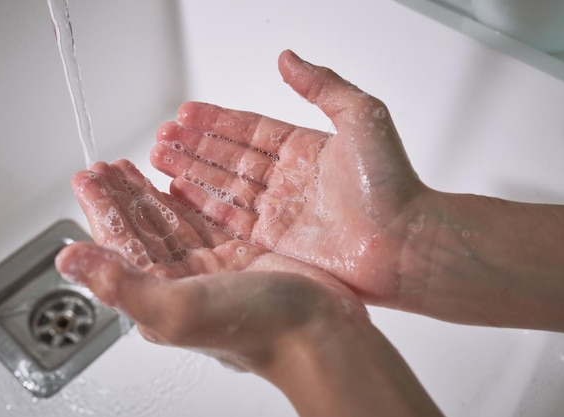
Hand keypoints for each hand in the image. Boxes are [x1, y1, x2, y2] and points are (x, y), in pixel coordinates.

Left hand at [55, 159, 363, 370]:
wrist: (318, 331)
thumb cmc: (255, 327)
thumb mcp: (176, 306)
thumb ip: (120, 283)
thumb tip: (68, 261)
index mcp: (160, 296)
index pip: (118, 247)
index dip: (100, 211)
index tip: (85, 179)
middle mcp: (183, 282)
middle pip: (142, 231)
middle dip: (121, 197)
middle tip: (104, 168)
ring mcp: (212, 267)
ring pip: (171, 223)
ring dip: (148, 195)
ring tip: (129, 168)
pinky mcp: (240, 254)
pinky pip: (205, 220)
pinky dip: (188, 200)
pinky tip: (176, 184)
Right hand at [151, 50, 428, 305]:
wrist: (403, 243)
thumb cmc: (392, 183)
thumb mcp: (361, 115)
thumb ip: (322, 85)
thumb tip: (287, 57)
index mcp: (305, 148)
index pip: (250, 130)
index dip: (217, 120)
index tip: (187, 112)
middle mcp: (288, 179)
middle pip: (230, 157)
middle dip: (194, 145)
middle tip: (162, 135)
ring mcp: (279, 210)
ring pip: (224, 184)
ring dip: (191, 171)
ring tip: (159, 157)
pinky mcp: (274, 240)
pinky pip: (230, 217)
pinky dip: (204, 204)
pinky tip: (180, 191)